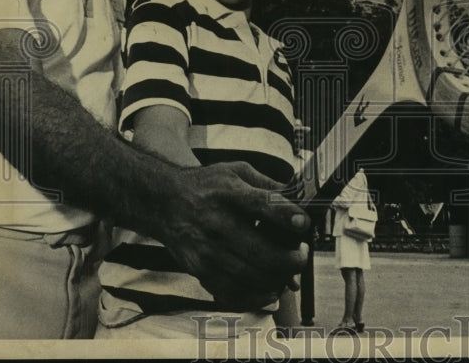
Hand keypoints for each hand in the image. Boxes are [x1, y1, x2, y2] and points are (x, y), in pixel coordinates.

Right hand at [159, 161, 310, 310]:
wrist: (164, 200)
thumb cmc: (208, 185)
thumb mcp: (238, 171)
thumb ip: (269, 185)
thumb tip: (300, 200)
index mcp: (229, 193)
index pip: (261, 206)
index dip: (286, 216)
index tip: (303, 223)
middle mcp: (216, 223)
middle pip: (259, 251)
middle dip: (290, 259)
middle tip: (302, 255)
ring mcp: (206, 250)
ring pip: (249, 277)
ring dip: (277, 279)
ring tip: (289, 272)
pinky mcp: (199, 269)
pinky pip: (231, 293)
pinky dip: (255, 297)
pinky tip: (270, 290)